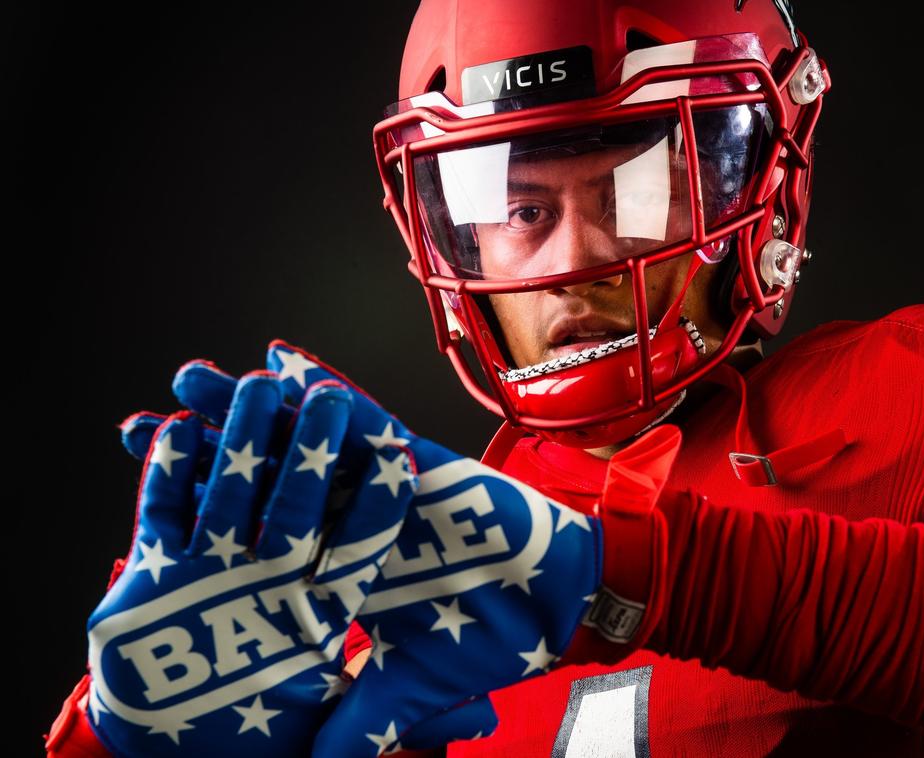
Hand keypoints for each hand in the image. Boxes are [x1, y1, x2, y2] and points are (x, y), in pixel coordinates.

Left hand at [120, 340, 661, 753]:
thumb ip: (359, 725)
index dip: (202, 533)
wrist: (558, 601)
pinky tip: (282, 360)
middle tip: (140, 428)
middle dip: (204, 457)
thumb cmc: (488, 638)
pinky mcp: (417, 461)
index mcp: (333, 575)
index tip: (142, 519)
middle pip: (262, 484)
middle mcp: (345, 524)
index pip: (257, 549)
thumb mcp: (408, 691)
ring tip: (188, 381)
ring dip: (246, 410)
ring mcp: (377, 489)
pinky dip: (326, 389)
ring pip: (302, 442)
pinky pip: (366, 418)